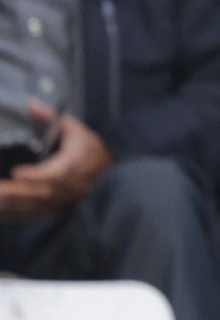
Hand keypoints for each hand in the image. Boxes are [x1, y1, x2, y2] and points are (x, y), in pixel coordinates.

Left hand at [0, 101, 112, 220]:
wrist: (109, 163)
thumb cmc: (88, 144)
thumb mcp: (72, 126)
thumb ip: (50, 117)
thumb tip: (31, 104)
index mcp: (76, 163)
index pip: (56, 173)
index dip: (36, 175)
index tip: (16, 172)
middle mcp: (73, 185)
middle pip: (43, 195)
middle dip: (17, 194)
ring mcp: (67, 199)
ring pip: (39, 208)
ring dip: (15, 206)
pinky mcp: (61, 207)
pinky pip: (39, 215)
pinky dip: (19, 215)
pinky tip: (3, 212)